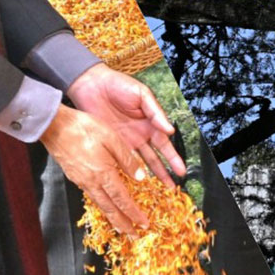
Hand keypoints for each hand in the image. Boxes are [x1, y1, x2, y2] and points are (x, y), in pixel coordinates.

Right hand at [38, 104, 154, 235]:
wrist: (54, 126)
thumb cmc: (83, 128)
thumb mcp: (112, 137)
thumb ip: (127, 158)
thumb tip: (140, 177)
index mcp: (103, 173)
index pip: (122, 200)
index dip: (134, 214)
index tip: (143, 225)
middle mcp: (92, 182)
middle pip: (110, 209)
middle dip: (123, 224)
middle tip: (134, 236)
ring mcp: (81, 181)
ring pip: (100, 205)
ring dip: (112, 217)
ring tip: (121, 226)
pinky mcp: (74, 176)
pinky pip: (91, 196)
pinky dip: (102, 205)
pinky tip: (105, 204)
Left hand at [65, 64, 183, 185]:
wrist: (92, 84)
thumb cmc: (119, 84)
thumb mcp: (142, 94)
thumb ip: (156, 112)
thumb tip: (170, 130)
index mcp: (150, 122)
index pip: (165, 144)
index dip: (173, 158)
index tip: (181, 171)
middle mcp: (140, 134)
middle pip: (155, 157)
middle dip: (165, 172)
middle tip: (173, 188)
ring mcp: (125, 140)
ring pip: (140, 162)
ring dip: (149, 175)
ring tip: (156, 190)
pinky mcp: (111, 143)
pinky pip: (121, 160)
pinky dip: (128, 171)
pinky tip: (132, 182)